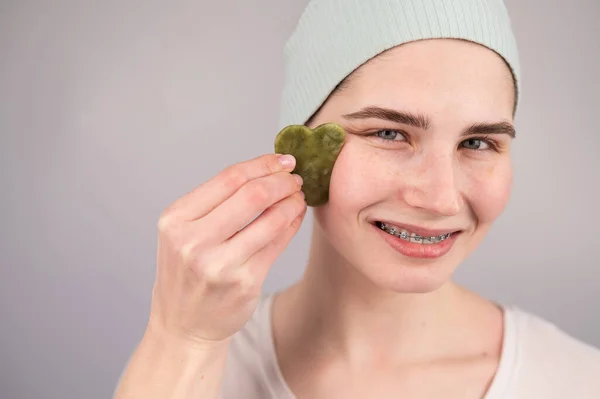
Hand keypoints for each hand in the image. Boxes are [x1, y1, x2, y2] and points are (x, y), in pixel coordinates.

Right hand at [146, 153, 305, 345]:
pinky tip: (295, 216)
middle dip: (282, 180)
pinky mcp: (245, 283)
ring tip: (298, 196)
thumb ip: (216, 202)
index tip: (282, 159)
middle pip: (252, 194)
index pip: (228, 178)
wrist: (184, 324)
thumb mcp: (183, 232)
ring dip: (292, 201)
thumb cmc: (187, 271)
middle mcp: (194, 242)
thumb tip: (266, 170)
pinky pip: (278, 243)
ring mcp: (220, 265)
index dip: (262, 164)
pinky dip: (292, 223)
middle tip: (295, 178)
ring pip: (271, 218)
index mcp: (175, 220)